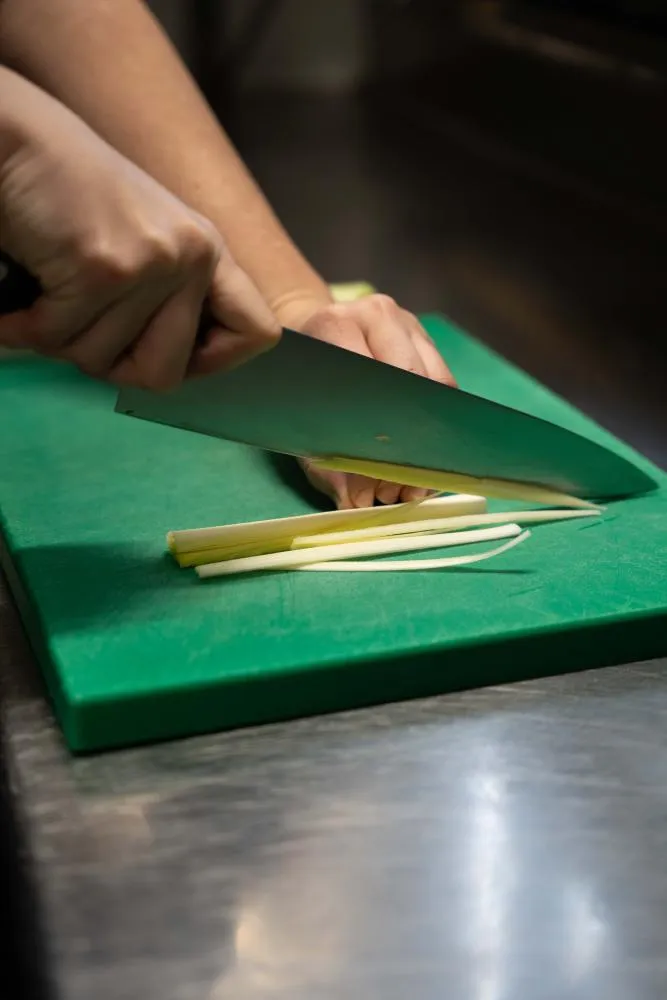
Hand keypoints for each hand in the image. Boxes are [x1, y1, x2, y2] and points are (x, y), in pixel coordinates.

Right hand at [0, 72, 279, 387]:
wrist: (13, 138)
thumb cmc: (63, 195)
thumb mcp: (141, 241)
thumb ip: (167, 299)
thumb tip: (171, 375)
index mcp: (207, 251)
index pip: (257, 334)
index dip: (215, 363)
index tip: (170, 354)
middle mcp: (193, 256)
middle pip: (166, 375)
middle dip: (111, 364)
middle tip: (81, 323)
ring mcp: (153, 263)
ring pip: (103, 361)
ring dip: (60, 337)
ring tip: (50, 287)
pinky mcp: (105, 269)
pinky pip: (59, 338)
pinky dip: (26, 325)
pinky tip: (22, 292)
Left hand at [276, 294, 455, 508]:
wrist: (307, 334)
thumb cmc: (297, 383)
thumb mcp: (298, 423)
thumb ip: (324, 464)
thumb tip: (358, 502)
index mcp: (336, 325)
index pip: (371, 378)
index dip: (381, 431)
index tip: (380, 477)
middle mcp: (376, 314)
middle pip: (412, 382)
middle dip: (409, 442)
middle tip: (399, 488)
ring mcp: (406, 323)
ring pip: (437, 386)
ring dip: (429, 437)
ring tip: (412, 483)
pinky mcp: (426, 336)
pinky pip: (446, 385)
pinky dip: (437, 425)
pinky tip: (424, 458)